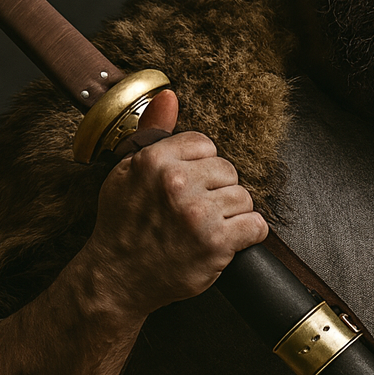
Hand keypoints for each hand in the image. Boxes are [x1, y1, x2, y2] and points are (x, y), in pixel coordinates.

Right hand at [81, 89, 268, 320]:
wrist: (117, 278)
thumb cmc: (122, 226)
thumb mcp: (126, 172)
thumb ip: (152, 133)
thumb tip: (168, 95)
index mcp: (156, 161)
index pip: (206, 145)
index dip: (201, 167)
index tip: (189, 185)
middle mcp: (177, 184)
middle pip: (229, 171)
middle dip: (217, 191)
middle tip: (196, 211)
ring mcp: (198, 215)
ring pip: (244, 198)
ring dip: (231, 214)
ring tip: (207, 227)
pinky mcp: (216, 244)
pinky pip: (256, 226)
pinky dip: (248, 235)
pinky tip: (227, 240)